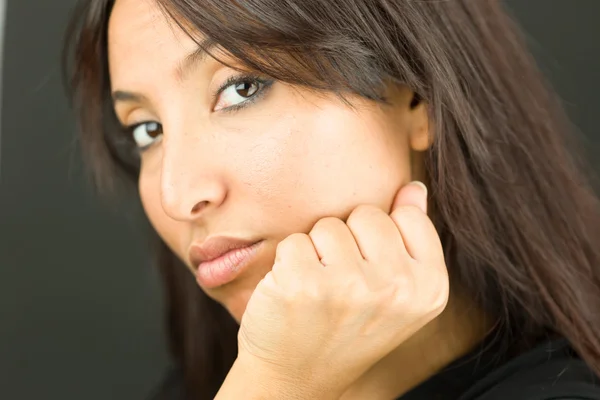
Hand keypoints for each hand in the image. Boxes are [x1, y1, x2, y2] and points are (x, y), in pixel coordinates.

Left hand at [237, 181, 448, 396]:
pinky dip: (288, 263)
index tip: (372, 273)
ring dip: (318, 252)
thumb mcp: (396, 293)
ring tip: (319, 292)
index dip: (381, 238)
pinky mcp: (303, 283)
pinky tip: (294, 295)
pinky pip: (295, 241)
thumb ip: (411, 237)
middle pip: (367, 214)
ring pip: (329, 225)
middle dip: (349, 241)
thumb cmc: (347, 329)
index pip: (409, 215)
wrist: (297, 378)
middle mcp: (396, 288)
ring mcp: (349, 286)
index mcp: (430, 288)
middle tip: (342, 285)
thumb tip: (414, 187)